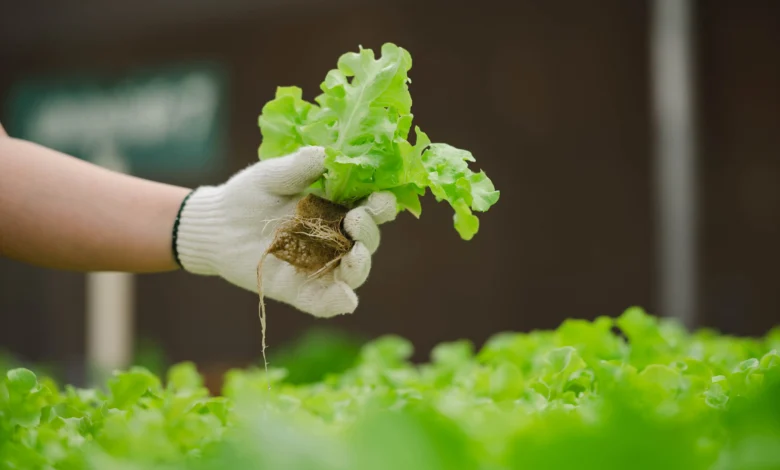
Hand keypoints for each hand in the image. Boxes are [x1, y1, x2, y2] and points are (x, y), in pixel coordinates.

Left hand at [175, 146, 396, 317]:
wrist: (216, 226)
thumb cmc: (248, 196)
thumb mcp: (272, 176)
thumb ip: (298, 168)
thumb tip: (325, 153)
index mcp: (337, 209)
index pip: (369, 209)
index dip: (380, 206)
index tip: (382, 199)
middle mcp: (335, 240)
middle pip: (366, 241)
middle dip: (369, 233)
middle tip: (356, 221)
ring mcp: (320, 267)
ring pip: (353, 273)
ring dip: (361, 266)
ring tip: (355, 255)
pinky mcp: (300, 291)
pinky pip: (325, 302)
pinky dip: (338, 302)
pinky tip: (346, 299)